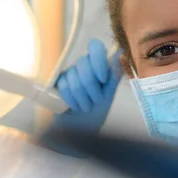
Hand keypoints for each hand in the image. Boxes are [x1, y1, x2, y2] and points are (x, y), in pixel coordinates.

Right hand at [48, 39, 121, 154]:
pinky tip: (74, 106)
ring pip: (72, 74)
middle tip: (95, 101)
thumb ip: (113, 75)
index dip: (97, 59)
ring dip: (81, 95)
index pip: (95, 46)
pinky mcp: (57, 83)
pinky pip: (62, 84)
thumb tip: (119, 54)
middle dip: (90, 85)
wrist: (81, 130)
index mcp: (99, 66)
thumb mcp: (109, 94)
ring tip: (85, 107)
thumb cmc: (97, 113)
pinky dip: (70, 98)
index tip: (102, 78)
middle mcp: (84, 66)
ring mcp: (70, 73)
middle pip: (83, 62)